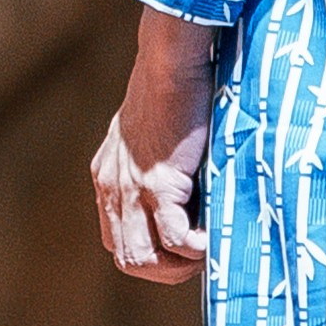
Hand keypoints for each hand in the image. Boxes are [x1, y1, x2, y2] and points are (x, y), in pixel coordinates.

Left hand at [85, 7, 225, 288]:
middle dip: (168, 270)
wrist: (174, 55)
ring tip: (210, 246)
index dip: (155, 254)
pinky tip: (215, 235)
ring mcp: (131, 187)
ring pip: (143, 259)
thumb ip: (164, 164)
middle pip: (128, 260)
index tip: (188, 246)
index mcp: (109, 176)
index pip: (119, 241)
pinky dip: (197, 247)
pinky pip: (174, 238)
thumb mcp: (157, 130)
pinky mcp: (156, 180)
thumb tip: (198, 196)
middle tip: (203, 254)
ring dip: (181, 265)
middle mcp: (113, 187)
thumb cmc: (179, 86)